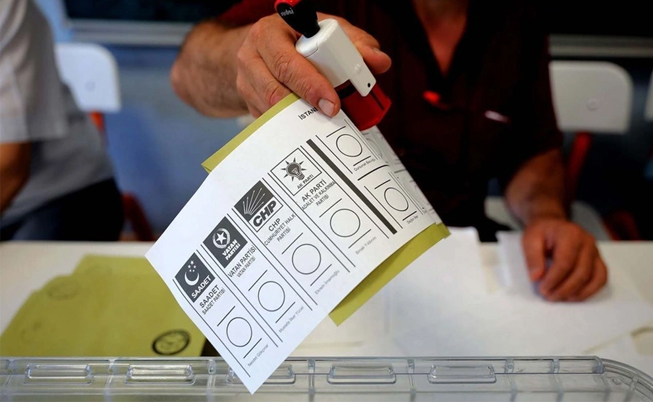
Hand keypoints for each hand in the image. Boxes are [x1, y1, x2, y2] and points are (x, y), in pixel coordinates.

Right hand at [235, 13, 391, 116]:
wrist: (263, 48)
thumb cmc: (299, 38)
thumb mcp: (326, 30)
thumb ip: (356, 43)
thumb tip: (380, 62)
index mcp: (269, 33)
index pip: (287, 62)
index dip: (310, 84)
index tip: (333, 102)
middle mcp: (250, 57)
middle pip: (275, 91)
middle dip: (306, 106)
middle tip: (332, 115)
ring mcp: (245, 83)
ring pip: (270, 110)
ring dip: (298, 119)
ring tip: (322, 121)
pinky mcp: (247, 103)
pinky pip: (269, 121)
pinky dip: (290, 126)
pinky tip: (307, 126)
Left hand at [521, 218, 607, 301]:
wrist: (552, 225)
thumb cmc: (541, 232)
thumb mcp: (530, 239)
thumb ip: (532, 257)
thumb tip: (536, 277)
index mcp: (570, 233)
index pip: (565, 262)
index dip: (554, 279)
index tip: (543, 289)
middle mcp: (587, 242)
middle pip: (581, 272)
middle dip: (564, 289)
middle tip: (549, 296)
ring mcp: (595, 251)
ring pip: (594, 278)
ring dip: (577, 293)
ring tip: (559, 298)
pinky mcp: (598, 260)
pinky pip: (600, 279)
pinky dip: (589, 291)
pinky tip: (573, 296)